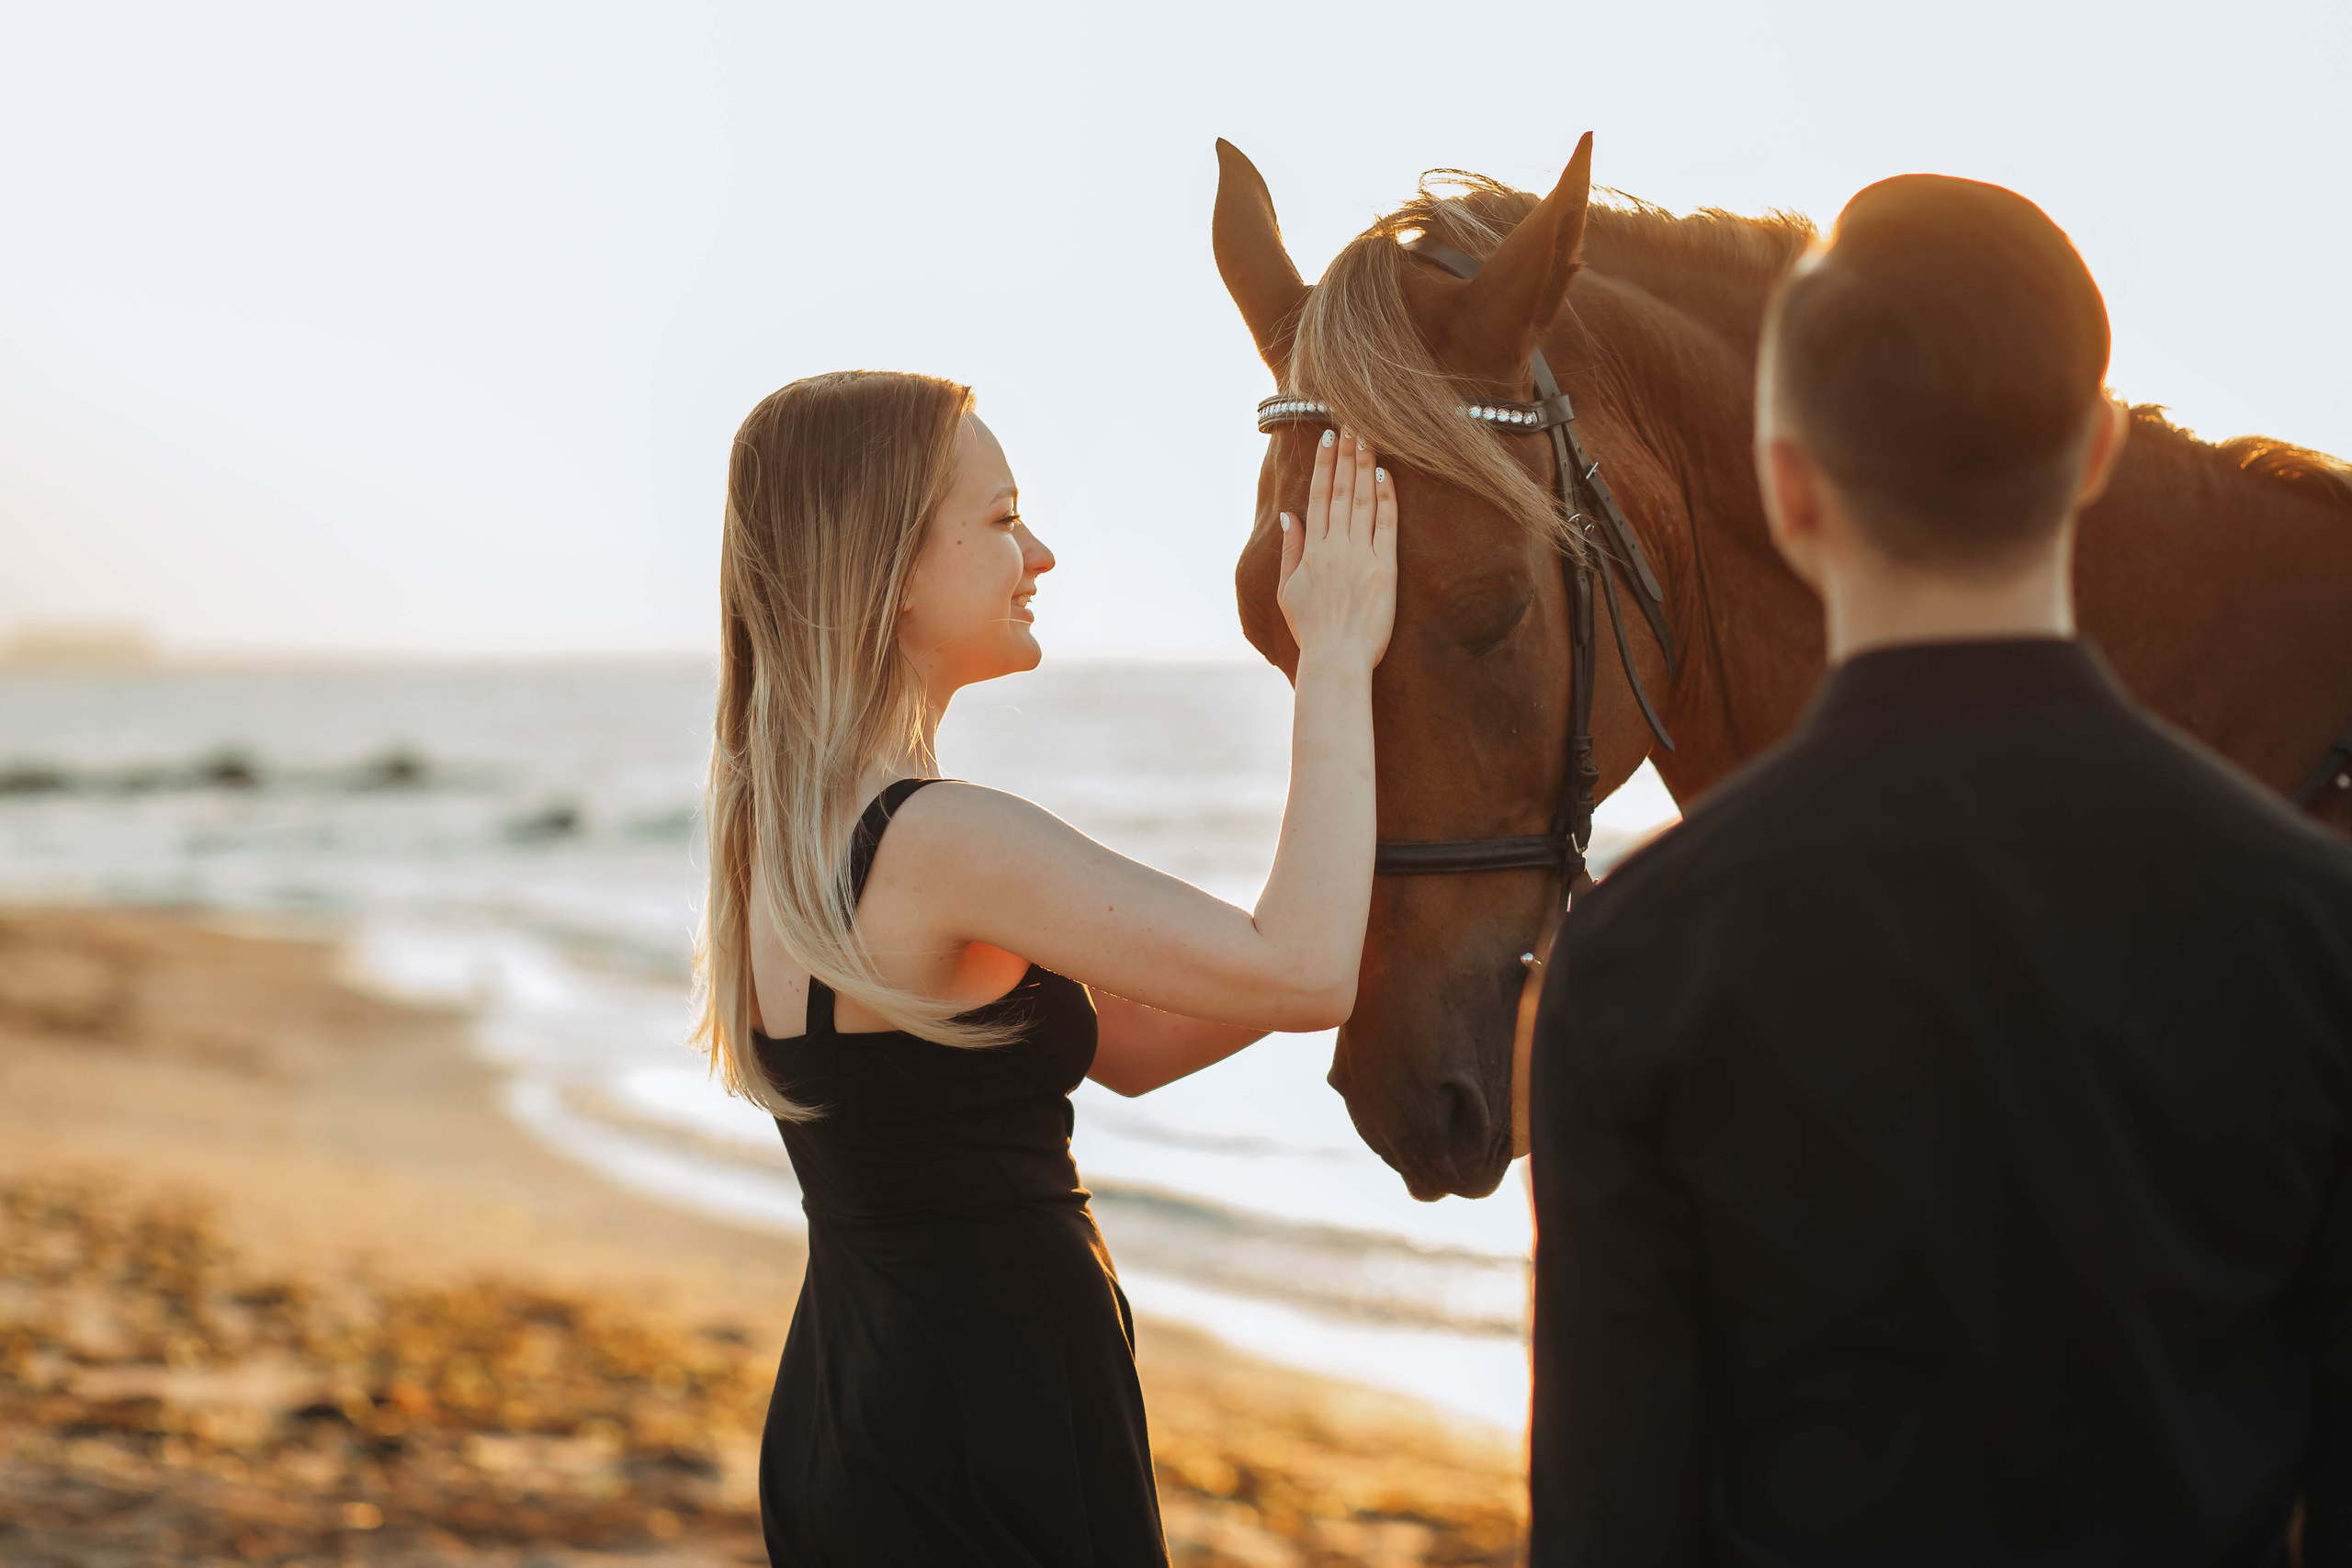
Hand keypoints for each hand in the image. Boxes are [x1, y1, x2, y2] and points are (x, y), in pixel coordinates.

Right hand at [1277, 428, 1397, 670]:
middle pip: (1341, 492)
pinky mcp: (1383, 569)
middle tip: (1354, 422)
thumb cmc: (1312, 631)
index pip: (1318, 497)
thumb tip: (1290, 517)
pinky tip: (1386, 475)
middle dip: (1347, 455)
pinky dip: (1386, 499)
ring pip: (1362, 502)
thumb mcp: (1288, 590)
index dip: (1325, 465)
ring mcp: (1359, 557)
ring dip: (1366, 467)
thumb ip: (1290, 551)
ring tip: (1370, 437)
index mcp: (1311, 551)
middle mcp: (1334, 547)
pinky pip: (1386, 526)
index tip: (1329, 437)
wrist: (1335, 660)